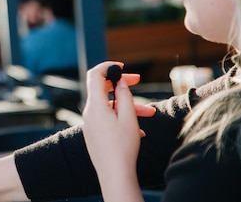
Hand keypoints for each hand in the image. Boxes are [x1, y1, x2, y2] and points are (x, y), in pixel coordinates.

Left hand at [82, 61, 144, 201]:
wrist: (114, 174)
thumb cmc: (123, 146)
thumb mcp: (128, 117)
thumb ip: (124, 95)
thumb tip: (120, 81)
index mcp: (95, 105)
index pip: (95, 75)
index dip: (108, 67)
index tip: (122, 67)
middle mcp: (89, 112)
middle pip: (102, 89)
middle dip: (121, 84)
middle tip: (137, 80)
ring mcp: (91, 123)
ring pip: (109, 106)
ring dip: (128, 106)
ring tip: (150, 113)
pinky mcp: (94, 133)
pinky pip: (108, 119)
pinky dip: (122, 118)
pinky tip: (139, 129)